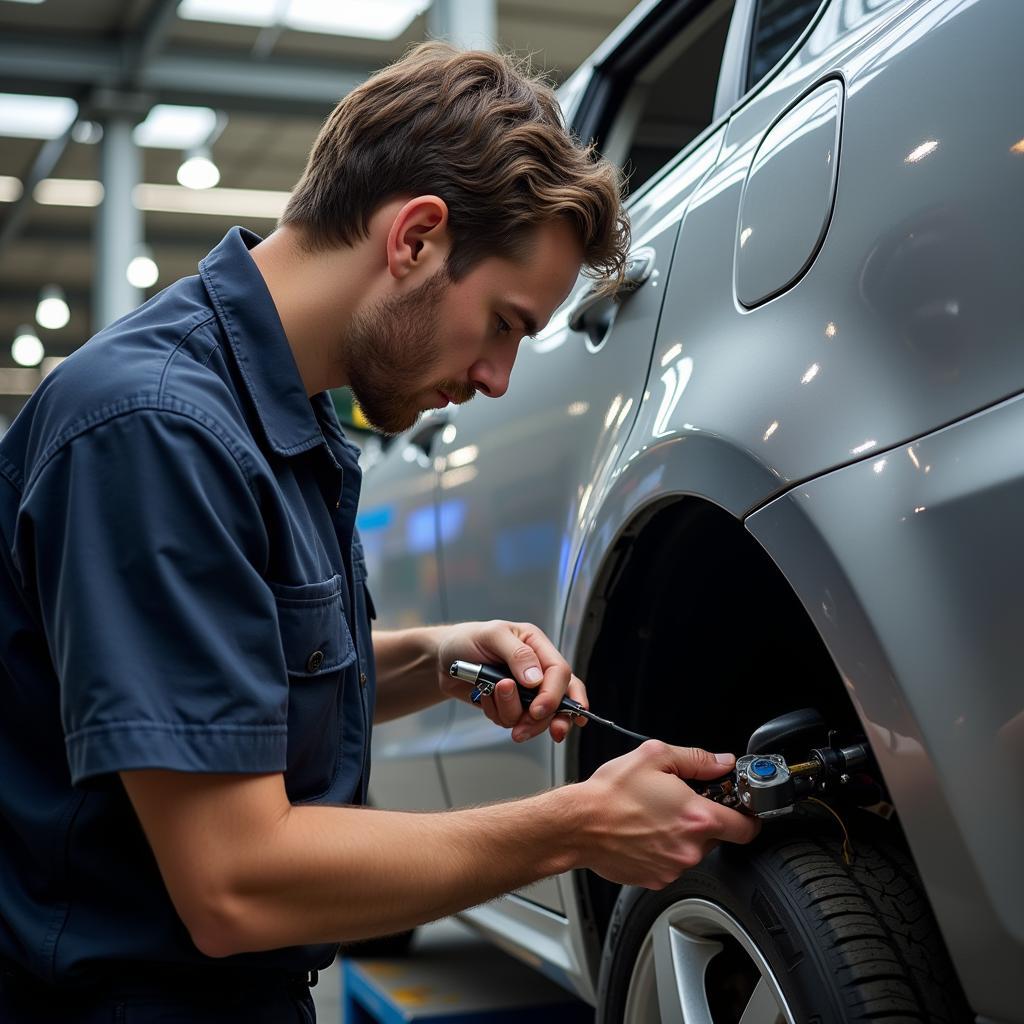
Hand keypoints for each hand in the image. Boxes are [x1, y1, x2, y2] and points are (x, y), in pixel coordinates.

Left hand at [435, 620, 588, 742]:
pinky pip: (513, 721)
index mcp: (538, 647)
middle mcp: (537, 670)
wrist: (443, 660)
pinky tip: (484, 698)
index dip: (554, 695)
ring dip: (511, 714)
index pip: (560, 673)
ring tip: (489, 696)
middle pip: (559, 702)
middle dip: (542, 719)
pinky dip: (497, 714)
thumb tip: (536, 680)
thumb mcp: (492, 636)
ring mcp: (525, 691)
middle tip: (523, 728)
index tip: (537, 710)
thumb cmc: (467, 640)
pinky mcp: (511, 706)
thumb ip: (518, 654)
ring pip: (534, 717)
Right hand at [576, 742, 760, 887]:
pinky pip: (671, 863)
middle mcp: (690, 848)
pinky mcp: (656, 879)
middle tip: (678, 802)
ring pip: (692, 850)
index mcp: (697, 817)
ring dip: (681, 835)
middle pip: (717, 837)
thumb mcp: (655, 756)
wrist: (578, 825)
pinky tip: (643, 832)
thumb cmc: (610, 793)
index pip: (747, 828)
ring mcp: (673, 867)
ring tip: (653, 816)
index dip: (748, 816)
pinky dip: (662, 849)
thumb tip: (721, 762)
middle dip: (703, 819)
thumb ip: (696, 759)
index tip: (741, 809)